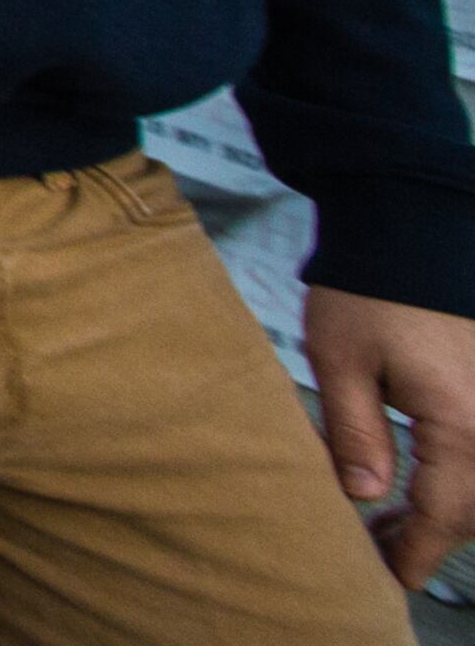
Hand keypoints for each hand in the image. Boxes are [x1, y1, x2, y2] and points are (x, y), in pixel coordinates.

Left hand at [304, 281, 474, 584]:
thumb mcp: (340, 359)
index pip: (446, 515)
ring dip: (446, 506)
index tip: (390, 577)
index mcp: (462, 425)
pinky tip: (418, 476)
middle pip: (473, 508)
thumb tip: (364, 496)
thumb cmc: (369, 286)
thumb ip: (355, 433)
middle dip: (430, 535)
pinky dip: (458, 474)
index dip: (416, 554)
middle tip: (378, 547)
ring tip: (390, 516)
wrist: (413, 223)